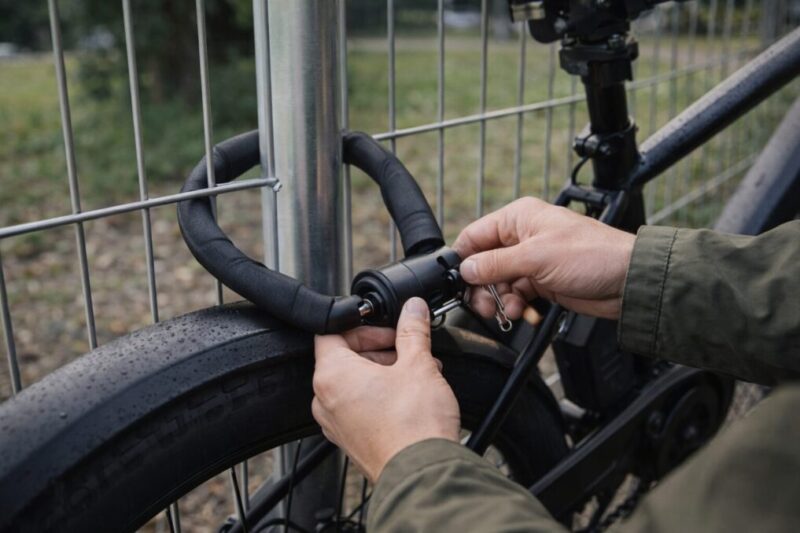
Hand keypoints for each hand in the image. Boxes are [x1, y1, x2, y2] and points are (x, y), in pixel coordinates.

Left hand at [312, 297, 459, 482]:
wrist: (423, 476)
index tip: (386, 328)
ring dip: (383, 371)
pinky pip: (359, 407)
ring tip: (417, 373)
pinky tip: (411, 396)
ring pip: (354, 383)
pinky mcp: (351, 440)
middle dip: (379, 349)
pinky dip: (381, 395)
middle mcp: (325, 400)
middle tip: (407, 348)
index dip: (362, 325)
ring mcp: (336, 423)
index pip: (331, 332)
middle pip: (344, 357)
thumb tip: (412, 309)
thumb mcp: (418, 365)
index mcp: (332, 375)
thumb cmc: (414, 427)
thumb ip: (413, 331)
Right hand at [453, 197, 635, 319]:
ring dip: (499, 300)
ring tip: (508, 311)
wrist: (627, 281)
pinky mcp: (542, 281)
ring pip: (498, 282)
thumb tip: (465, 269)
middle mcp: (522, 237)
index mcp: (518, 218)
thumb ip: (495, 264)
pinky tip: (522, 313)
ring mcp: (532, 260)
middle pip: (483, 263)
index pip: (475, 235)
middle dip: (481, 286)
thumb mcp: (536, 257)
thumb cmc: (592, 255)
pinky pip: (516, 295)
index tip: (457, 281)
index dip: (463, 259)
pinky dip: (515, 306)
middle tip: (483, 305)